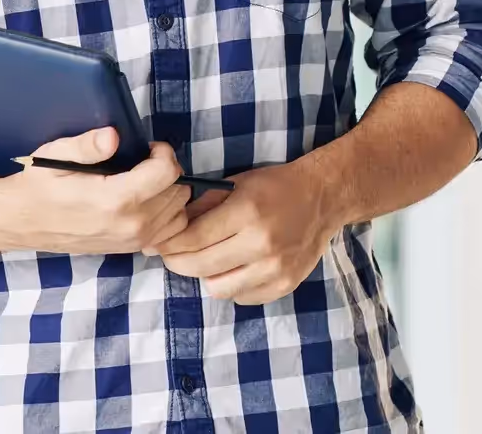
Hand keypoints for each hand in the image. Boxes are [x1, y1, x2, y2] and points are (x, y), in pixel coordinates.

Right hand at [0, 127, 190, 256]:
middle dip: (167, 171)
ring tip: (147, 179)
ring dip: (169, 192)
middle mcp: (129, 225)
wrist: (20, 221)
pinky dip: (166, 214)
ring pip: (178, 213)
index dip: (163, 152)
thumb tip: (113, 137)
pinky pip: (167, 231)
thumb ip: (87, 145)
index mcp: (115, 200)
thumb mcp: (56, 155)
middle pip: (178, 192)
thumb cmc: (39, 185)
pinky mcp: (128, 250)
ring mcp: (131, 242)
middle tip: (145, 161)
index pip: (167, 172)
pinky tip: (147, 201)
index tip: (149, 147)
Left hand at [153, 158, 343, 305]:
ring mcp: (275, 268)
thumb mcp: (237, 184)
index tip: (157, 245)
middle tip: (172, 256)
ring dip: (206, 276)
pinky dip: (232, 286)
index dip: (169, 245)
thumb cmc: (276, 186)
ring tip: (208, 261)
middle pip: (200, 267)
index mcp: (247, 212)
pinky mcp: (284, 284)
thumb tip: (167, 227)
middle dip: (178, 262)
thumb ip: (203, 206)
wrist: (323, 198)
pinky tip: (234, 268)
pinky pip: (242, 297)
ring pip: (218, 288)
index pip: (193, 239)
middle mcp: (261, 243)